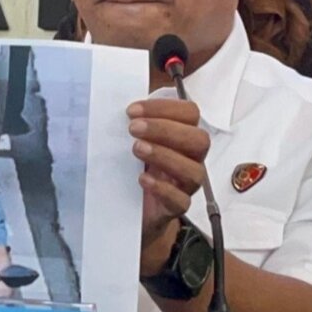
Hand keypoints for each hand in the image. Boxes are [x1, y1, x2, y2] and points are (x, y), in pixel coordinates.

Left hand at [127, 99, 209, 271]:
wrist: (129, 210)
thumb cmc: (133, 168)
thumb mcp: (132, 142)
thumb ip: (133, 123)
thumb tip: (112, 101)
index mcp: (182, 136)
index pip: (189, 114)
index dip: (164, 108)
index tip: (131, 110)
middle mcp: (190, 159)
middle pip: (198, 140)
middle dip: (165, 130)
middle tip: (133, 128)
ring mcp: (185, 185)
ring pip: (194, 170)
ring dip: (164, 155)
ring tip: (136, 149)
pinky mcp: (175, 208)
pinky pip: (181, 201)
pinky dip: (163, 189)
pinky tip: (142, 180)